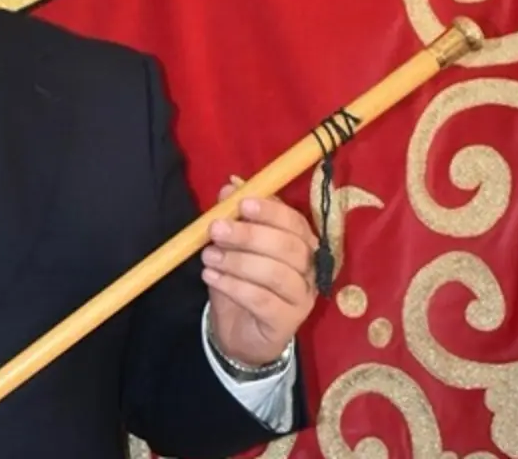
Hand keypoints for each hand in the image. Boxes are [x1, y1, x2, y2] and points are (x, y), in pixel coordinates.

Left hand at [201, 182, 318, 366]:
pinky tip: (211, 278)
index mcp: (301, 244)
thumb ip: (236, 217)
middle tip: (215, 230)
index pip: (295, 222)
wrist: (239, 333)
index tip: (242, 205)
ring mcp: (302, 298)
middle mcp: (309, 269)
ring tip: (208, 258)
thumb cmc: (242, 282)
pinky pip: (262, 300)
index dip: (271, 211)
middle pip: (289, 247)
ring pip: (276, 274)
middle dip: (249, 235)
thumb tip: (232, 185)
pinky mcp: (287, 322)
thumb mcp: (234, 247)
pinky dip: (234, 286)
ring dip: (237, 262)